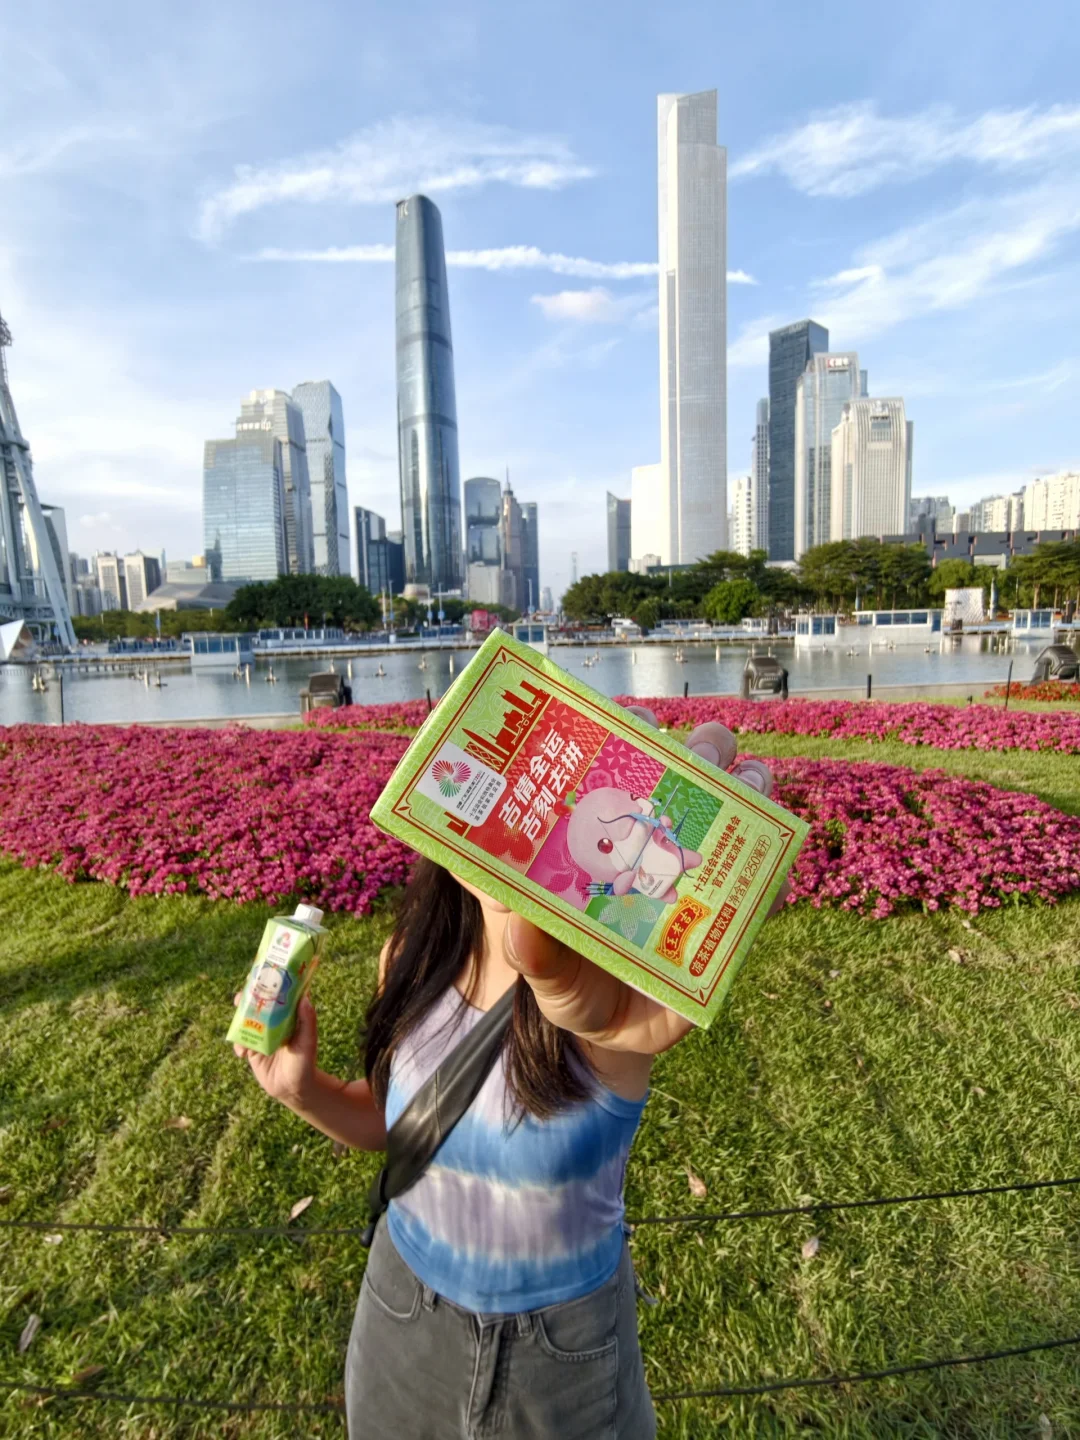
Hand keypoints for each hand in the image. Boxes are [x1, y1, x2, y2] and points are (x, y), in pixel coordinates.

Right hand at [233, 993, 318, 1107]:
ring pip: (247, 1021)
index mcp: (289, 1017)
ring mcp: (261, 1035)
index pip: (280, 995)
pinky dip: (239, 1044)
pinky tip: (243, 1053)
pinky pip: (241, 1042)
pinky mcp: (253, 1049)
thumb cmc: (305, 1063)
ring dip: (239, 1017)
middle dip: (248, 998)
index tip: (263, 972)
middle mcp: (274, 1023)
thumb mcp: (308, 1041)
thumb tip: (304, 998)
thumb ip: (308, 1021)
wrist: (292, 1089)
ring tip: (236, 1016)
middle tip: (241, 996)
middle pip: (259, 1005)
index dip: (272, 983)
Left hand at [503, 717, 789, 1055]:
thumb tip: (523, 930)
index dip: (625, 730)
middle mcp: (651, 835)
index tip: (633, 724)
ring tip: (746, 787)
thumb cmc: (567, 983)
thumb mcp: (541, 970)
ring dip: (747, 786)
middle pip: (684, 767)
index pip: (613, 759)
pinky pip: (765, 881)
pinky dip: (773, 874)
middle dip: (701, 748)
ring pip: (733, 804)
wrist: (615, 1036)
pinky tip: (770, 878)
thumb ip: (531, 952)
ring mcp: (697, 866)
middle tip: (704, 754)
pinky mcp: (732, 908)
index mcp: (596, 831)